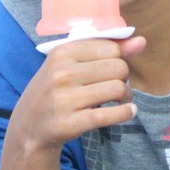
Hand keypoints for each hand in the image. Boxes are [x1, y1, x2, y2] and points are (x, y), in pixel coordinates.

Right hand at [9, 35, 146, 151]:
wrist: (28, 127)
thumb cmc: (56, 90)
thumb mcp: (72, 64)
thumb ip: (107, 50)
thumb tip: (141, 41)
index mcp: (62, 52)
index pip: (112, 48)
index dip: (118, 60)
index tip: (111, 70)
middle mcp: (61, 73)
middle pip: (118, 68)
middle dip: (124, 78)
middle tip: (116, 88)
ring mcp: (64, 99)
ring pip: (118, 89)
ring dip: (126, 97)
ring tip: (119, 101)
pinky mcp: (69, 123)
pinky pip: (110, 115)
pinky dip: (125, 113)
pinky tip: (128, 112)